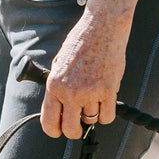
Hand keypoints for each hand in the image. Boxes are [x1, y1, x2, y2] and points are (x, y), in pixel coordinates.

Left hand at [41, 11, 128, 139]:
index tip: (60, 130)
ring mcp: (90, 92)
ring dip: (92, 115)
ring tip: (94, 100)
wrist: (102, 27)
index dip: (55, 131)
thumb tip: (60, 109)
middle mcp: (70, 92)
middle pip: (71, 129)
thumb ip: (58, 87)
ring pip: (91, 121)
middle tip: (79, 124)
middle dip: (75, 130)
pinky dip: (107, 113)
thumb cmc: (80, 42)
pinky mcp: (108, 90)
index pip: (49, 122)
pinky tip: (105, 102)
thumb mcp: (59, 64)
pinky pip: (107, 116)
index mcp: (54, 85)